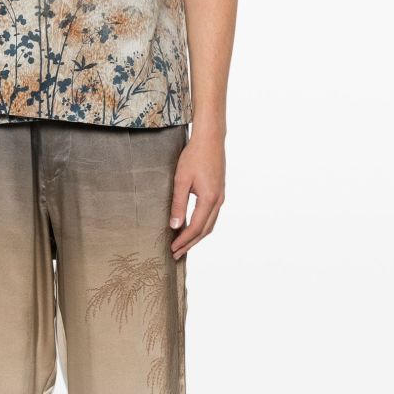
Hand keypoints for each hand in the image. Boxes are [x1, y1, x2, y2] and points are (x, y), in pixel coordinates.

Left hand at [168, 130, 225, 259]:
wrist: (210, 140)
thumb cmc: (194, 156)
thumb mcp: (181, 181)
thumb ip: (178, 204)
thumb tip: (175, 226)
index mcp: (209, 199)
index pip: (196, 228)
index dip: (184, 241)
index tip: (173, 249)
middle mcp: (218, 201)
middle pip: (205, 230)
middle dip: (190, 243)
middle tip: (176, 253)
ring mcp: (220, 197)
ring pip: (210, 224)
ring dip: (197, 236)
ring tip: (183, 244)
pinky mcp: (219, 192)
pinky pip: (212, 216)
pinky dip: (202, 226)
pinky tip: (193, 227)